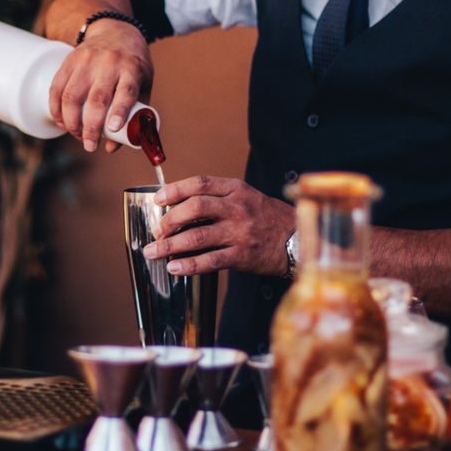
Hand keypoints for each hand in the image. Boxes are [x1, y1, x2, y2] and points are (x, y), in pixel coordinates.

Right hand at [48, 19, 152, 152]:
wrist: (115, 31)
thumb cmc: (133, 65)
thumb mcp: (144, 85)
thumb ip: (134, 115)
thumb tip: (112, 148)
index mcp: (132, 68)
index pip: (126, 90)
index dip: (119, 111)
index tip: (112, 128)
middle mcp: (109, 63)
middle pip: (96, 98)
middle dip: (90, 127)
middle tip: (90, 146)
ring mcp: (87, 60)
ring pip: (72, 95)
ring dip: (71, 121)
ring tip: (77, 136)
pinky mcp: (69, 60)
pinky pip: (57, 87)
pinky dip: (56, 109)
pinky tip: (61, 122)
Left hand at [141, 176, 294, 276]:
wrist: (297, 239)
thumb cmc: (266, 218)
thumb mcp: (246, 197)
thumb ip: (218, 199)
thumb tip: (179, 208)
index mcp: (236, 190)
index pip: (200, 184)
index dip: (175, 190)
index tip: (158, 199)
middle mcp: (238, 208)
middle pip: (195, 208)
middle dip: (169, 219)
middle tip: (157, 230)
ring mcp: (240, 232)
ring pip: (197, 236)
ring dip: (170, 245)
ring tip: (153, 251)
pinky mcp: (242, 255)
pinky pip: (210, 260)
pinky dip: (188, 265)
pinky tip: (174, 267)